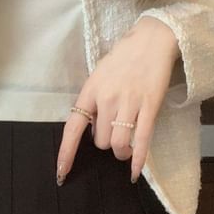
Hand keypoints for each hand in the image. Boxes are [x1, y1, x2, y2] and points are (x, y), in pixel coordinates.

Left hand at [56, 16, 180, 184]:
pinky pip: (142, 141)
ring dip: (120, 152)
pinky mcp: (150, 107)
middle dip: (104, 143)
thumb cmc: (123, 57)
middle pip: (99, 140)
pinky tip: (135, 172)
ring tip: (124, 150)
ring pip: (118, 144)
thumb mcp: (99, 75)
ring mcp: (129, 103)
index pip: (73, 128)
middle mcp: (107, 99)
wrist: (152, 40)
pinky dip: (138, 160)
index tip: (61, 172)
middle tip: (111, 134)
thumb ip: (94, 99)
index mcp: (90, 90)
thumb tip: (91, 126)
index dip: (67, 152)